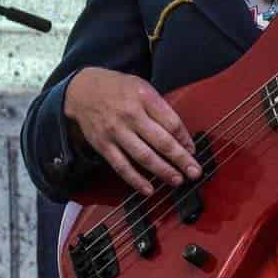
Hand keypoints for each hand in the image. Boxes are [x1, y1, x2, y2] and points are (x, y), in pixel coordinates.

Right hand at [64, 67, 201, 195]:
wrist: (82, 90)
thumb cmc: (119, 88)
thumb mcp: (143, 88)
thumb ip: (160, 108)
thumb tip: (179, 135)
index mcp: (145, 98)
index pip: (171, 122)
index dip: (185, 139)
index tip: (193, 150)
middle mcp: (131, 115)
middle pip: (161, 141)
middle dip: (181, 159)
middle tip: (195, 172)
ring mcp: (116, 132)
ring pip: (143, 156)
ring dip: (163, 171)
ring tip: (178, 180)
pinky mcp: (103, 145)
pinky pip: (121, 166)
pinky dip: (135, 180)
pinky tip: (148, 189)